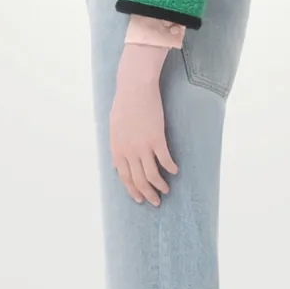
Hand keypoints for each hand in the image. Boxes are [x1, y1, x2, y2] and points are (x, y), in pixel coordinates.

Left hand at [109, 45, 178, 205]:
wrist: (134, 87)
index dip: (133, 190)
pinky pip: (165, 160)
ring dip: (160, 186)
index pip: (125, 178)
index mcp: (117, 149)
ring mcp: (143, 146)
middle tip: (155, 201)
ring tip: (166, 189)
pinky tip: (175, 171)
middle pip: (139, 181)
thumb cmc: (124, 103)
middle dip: (147, 194)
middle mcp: (129, 152)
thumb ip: (118, 145)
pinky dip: (170, 168)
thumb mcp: (114, 127)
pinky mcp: (157, 139)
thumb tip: (119, 161)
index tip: (139, 198)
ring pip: (152, 175)